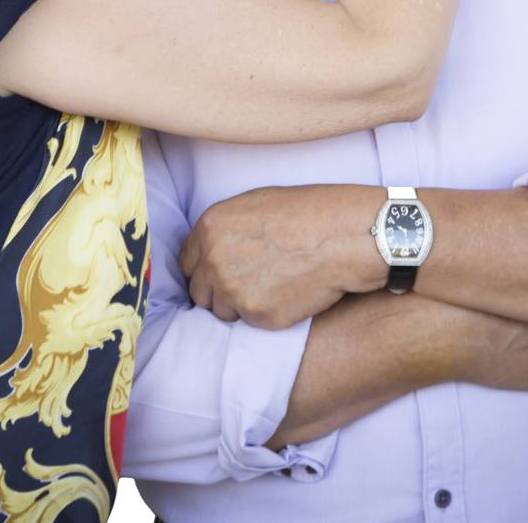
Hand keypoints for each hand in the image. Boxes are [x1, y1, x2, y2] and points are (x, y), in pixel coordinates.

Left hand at [180, 185, 387, 330]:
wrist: (340, 236)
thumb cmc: (306, 213)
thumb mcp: (254, 204)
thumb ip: (224, 229)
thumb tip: (212, 247)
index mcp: (209, 228)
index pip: (187, 263)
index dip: (204, 270)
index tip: (219, 275)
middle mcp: (213, 259)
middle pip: (199, 291)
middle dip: (218, 292)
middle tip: (247, 287)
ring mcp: (232, 289)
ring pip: (221, 312)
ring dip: (239, 307)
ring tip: (271, 289)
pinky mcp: (255, 314)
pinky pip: (249, 323)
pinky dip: (264, 315)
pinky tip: (285, 297)